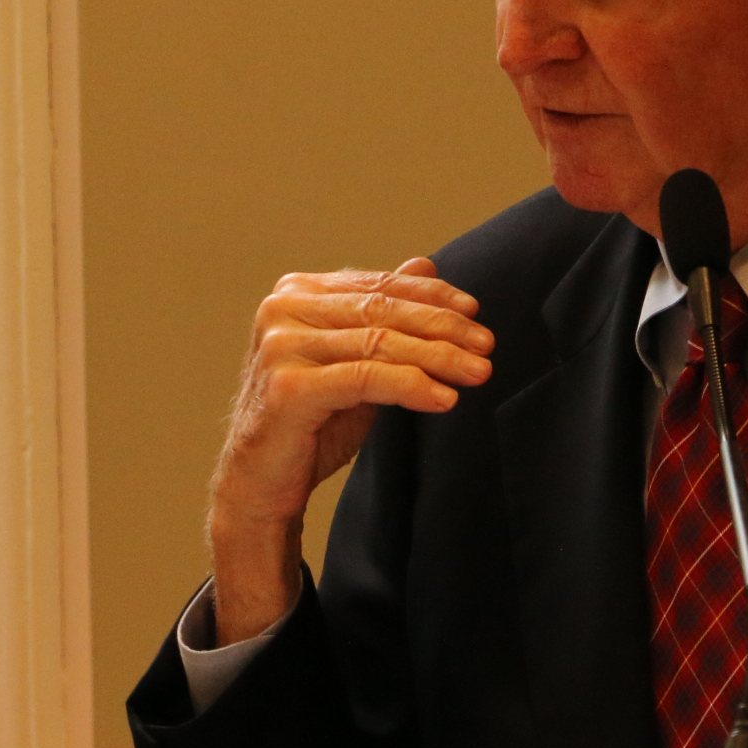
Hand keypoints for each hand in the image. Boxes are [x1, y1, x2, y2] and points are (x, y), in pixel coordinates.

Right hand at [205, 258, 493, 643]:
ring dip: (438, 358)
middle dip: (443, 327)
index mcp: (296, 293)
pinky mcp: (289, 386)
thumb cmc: (310, 423)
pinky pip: (368, 378)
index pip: (378, 284)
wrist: (261, 484)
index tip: (475, 311)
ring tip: (477, 373)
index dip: (432, 296)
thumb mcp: (354, 361)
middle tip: (486, 345)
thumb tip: (426, 263)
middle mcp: (283, 310)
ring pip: (380, 342)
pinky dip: (413, 386)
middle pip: (382, 310)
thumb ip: (382, 315)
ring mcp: (281, 346)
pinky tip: (443, 398)